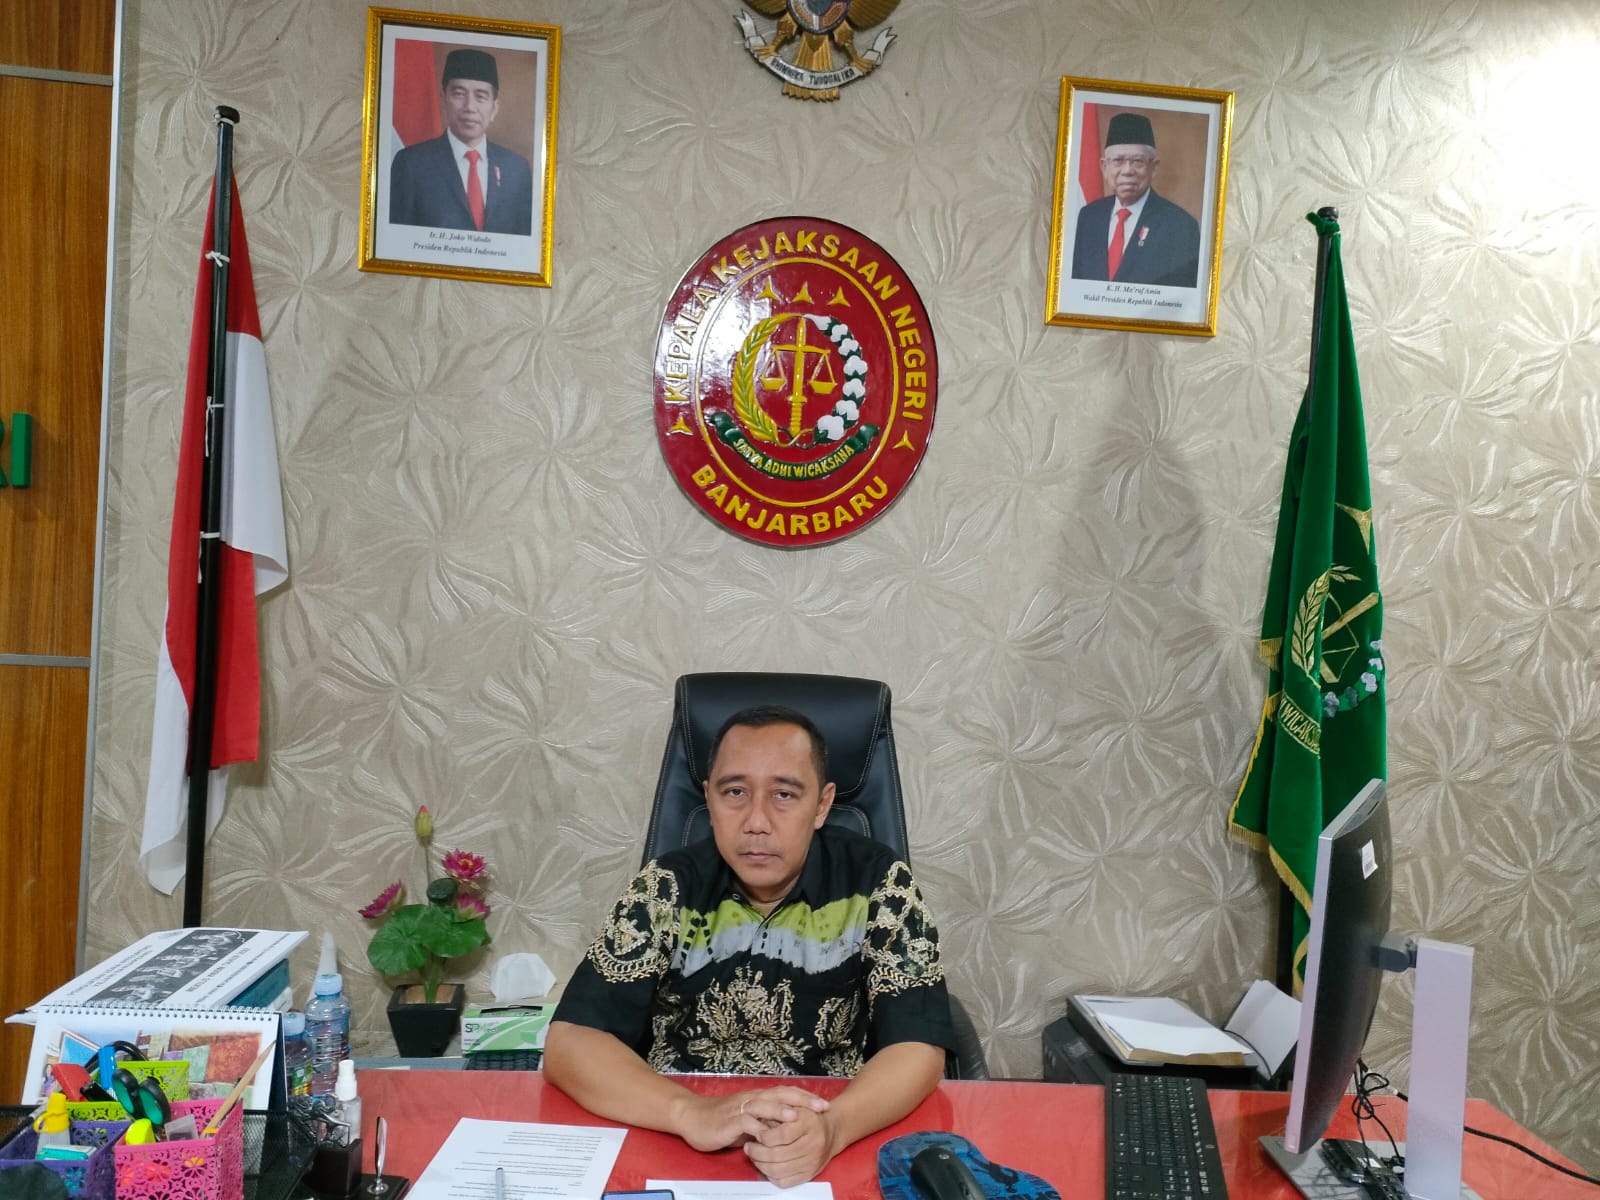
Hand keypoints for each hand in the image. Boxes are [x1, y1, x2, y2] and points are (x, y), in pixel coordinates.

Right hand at [671, 1086, 826, 1153]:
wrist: (691, 1117)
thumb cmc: (719, 1120)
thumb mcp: (746, 1121)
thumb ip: (763, 1122)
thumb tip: (782, 1130)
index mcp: (757, 1098)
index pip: (785, 1092)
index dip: (805, 1096)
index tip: (824, 1104)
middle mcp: (751, 1099)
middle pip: (780, 1094)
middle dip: (803, 1100)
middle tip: (822, 1107)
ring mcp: (740, 1109)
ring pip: (764, 1105)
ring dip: (782, 1110)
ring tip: (798, 1116)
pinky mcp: (729, 1121)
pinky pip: (746, 1123)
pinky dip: (759, 1128)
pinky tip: (769, 1135)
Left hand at [745, 1105, 838, 1187]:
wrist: (831, 1132)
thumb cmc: (809, 1116)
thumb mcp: (797, 1105)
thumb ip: (778, 1111)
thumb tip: (755, 1120)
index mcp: (809, 1123)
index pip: (782, 1135)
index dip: (765, 1136)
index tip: (756, 1133)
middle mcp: (813, 1144)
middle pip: (778, 1155)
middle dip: (757, 1152)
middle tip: (748, 1146)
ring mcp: (812, 1162)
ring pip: (779, 1170)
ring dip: (761, 1164)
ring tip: (753, 1156)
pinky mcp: (809, 1174)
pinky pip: (785, 1181)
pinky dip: (771, 1176)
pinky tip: (765, 1166)